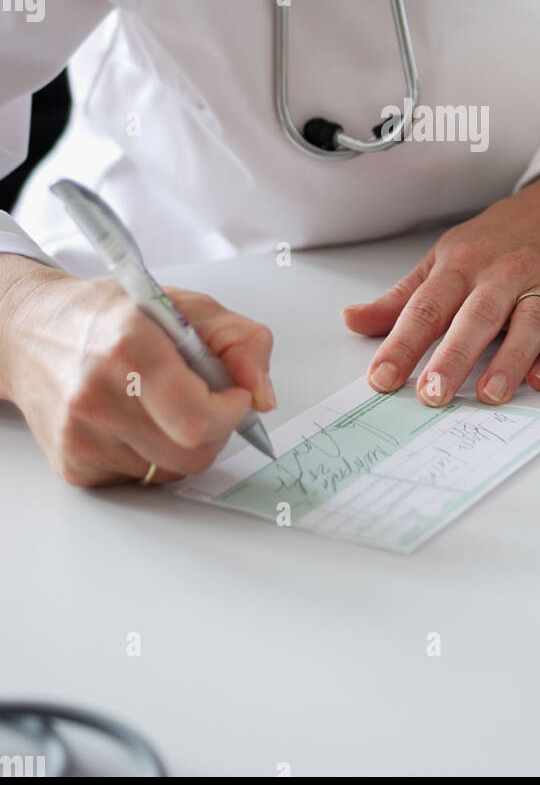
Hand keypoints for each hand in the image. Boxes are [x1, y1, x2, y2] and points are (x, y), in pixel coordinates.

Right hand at [4, 266, 276, 486]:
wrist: (32, 332)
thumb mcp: (185, 306)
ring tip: (162, 404)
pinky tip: (134, 419)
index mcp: (130, 348)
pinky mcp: (72, 465)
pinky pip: (139, 479)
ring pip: (170, 470)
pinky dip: (151, 454)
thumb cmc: (111, 316)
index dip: (230, 412)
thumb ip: (241, 342)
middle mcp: (98, 396)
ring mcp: (81, 436)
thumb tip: (263, 396)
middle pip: (191, 453)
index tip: (234, 395)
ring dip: (184, 443)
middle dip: (215, 430)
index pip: (197, 416)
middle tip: (204, 399)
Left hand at [341, 166, 539, 407]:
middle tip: (433, 393)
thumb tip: (352, 321)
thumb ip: (401, 298)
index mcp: (462, 264)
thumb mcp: (444, 259)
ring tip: (489, 394)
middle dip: (453, 356)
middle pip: (476, 316)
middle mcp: (503, 274)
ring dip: (509, 359)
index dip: (401, 344)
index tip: (381, 377)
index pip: (426, 308)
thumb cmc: (500, 241)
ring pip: (528, 321)